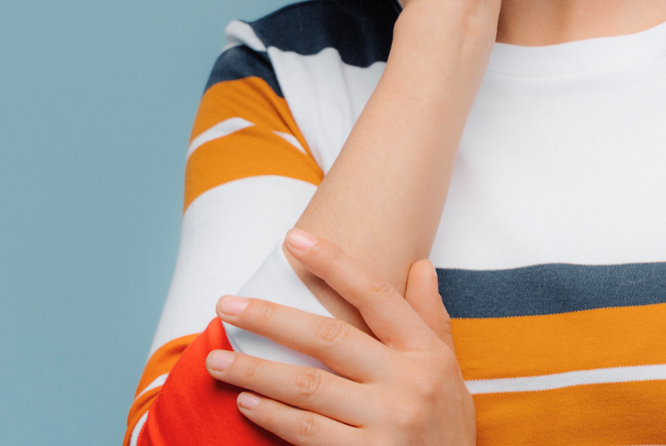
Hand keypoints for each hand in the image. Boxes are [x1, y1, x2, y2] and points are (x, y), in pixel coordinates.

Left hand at [207, 230, 474, 444]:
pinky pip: (306, 430)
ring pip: (307, 386)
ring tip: (218, 360)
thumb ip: (430, 320)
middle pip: (329, 337)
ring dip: (255, 371)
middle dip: (271, 318)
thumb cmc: (445, 426)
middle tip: (227, 304)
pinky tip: (247, 404)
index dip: (334, 264)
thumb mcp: (448, 371)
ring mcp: (387, 422)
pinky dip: (272, 416)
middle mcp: (408, 382)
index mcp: (426, 353)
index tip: (293, 239)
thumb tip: (420, 266)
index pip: (376, 296)